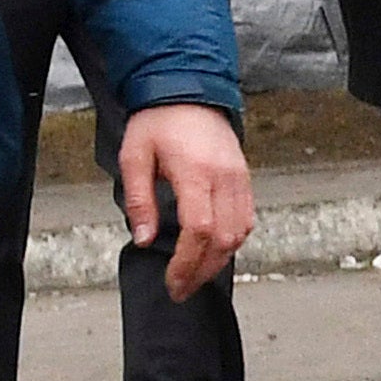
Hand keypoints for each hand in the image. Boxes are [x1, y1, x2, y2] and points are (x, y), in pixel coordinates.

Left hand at [115, 104, 252, 297]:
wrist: (189, 92)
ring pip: (241, 233)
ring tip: (195, 274)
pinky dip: (232, 241)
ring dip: (219, 260)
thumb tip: (143, 237)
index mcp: (196, 174)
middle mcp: (225, 179)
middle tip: (181, 289)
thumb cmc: (159, 122)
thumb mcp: (134, 157)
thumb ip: (140, 200)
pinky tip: (214, 251)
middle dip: (202, 270)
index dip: (187, 263)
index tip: (172, 281)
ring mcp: (239, 180)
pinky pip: (246, 219)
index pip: (199, 231)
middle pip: (224, 239)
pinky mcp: (244, 179)